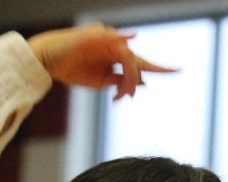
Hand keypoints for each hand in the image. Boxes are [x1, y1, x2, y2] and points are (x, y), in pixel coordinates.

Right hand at [28, 24, 175, 99]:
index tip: (179, 70)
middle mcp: (115, 46)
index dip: (161, 67)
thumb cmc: (72, 70)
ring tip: (118, 94)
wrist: (48, 62)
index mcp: (116, 58)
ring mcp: (106, 39)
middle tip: (125, 98)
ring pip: (127, 57)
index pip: (142, 63)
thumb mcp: (99, 82)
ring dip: (126, 76)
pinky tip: (130, 40)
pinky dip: (121, 39)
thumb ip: (119, 81)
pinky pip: (112, 38)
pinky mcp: (94, 36)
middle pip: (136, 63)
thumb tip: (142, 84)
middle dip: (133, 81)